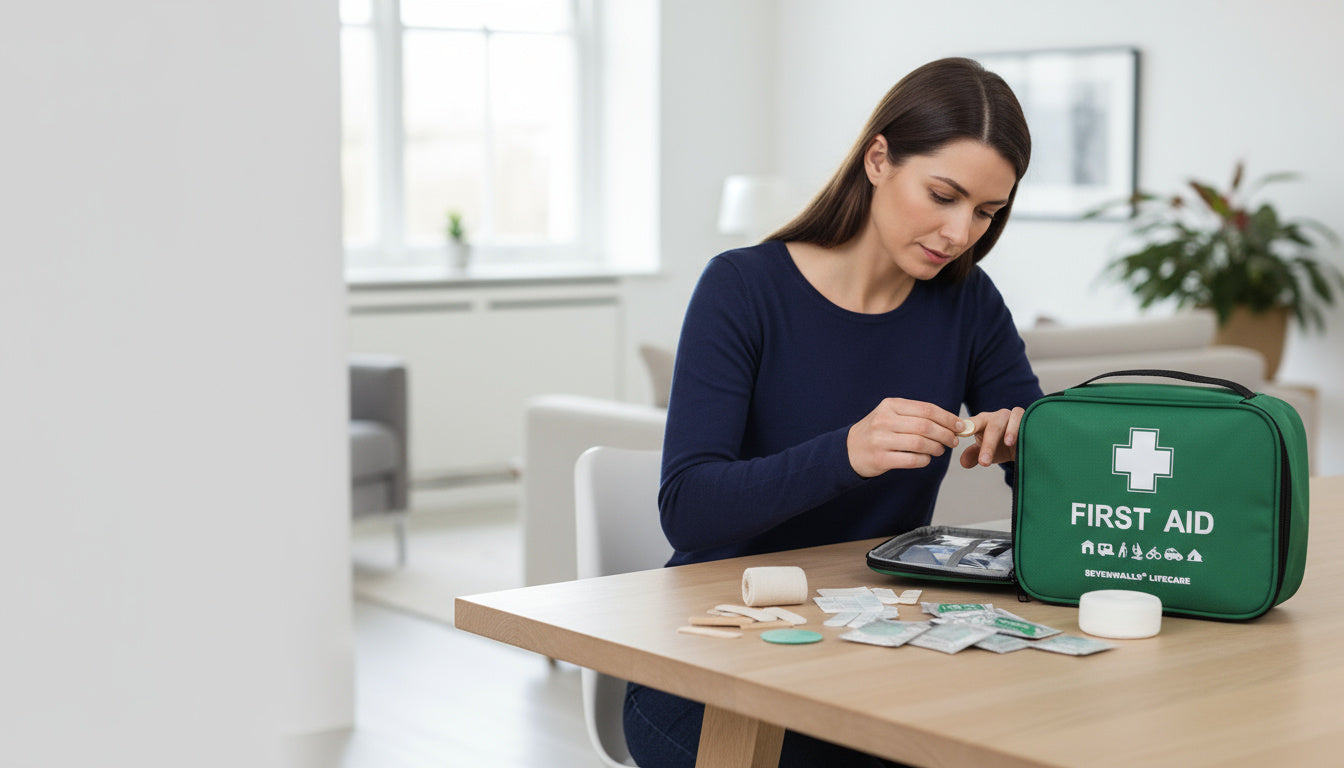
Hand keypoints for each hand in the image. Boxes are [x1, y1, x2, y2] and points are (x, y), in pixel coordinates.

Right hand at [847, 398, 965, 477]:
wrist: (849, 450)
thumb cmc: (877, 432)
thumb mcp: (890, 415)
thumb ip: (916, 416)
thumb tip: (951, 422)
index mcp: (890, 405)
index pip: (926, 409)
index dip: (947, 418)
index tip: (960, 425)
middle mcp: (884, 420)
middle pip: (925, 426)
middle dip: (945, 434)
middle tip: (953, 440)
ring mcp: (880, 440)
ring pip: (920, 443)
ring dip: (936, 448)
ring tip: (940, 450)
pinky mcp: (880, 459)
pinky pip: (911, 460)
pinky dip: (924, 460)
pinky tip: (926, 459)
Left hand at [957, 407, 1025, 468]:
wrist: (1025, 445)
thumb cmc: (1001, 447)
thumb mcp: (987, 452)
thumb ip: (974, 455)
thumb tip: (963, 463)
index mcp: (982, 422)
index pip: (971, 424)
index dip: (965, 428)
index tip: (957, 436)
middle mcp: (997, 417)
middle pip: (992, 426)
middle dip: (988, 445)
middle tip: (984, 462)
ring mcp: (1012, 416)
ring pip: (1008, 420)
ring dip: (1008, 432)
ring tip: (1007, 444)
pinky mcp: (1027, 417)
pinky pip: (1025, 417)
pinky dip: (1021, 427)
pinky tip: (1019, 439)